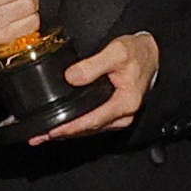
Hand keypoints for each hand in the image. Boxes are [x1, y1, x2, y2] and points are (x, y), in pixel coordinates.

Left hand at [32, 31, 157, 142]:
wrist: (153, 55)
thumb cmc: (137, 53)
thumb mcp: (117, 52)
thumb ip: (94, 65)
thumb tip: (71, 77)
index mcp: (125, 103)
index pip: (92, 120)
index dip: (70, 127)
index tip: (50, 131)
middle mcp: (123, 115)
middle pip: (88, 129)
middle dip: (62, 134)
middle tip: (37, 137)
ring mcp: (119, 117)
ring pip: (89, 129)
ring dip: (66, 133)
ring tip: (43, 136)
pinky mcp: (113, 114)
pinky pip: (92, 123)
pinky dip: (75, 127)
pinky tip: (61, 127)